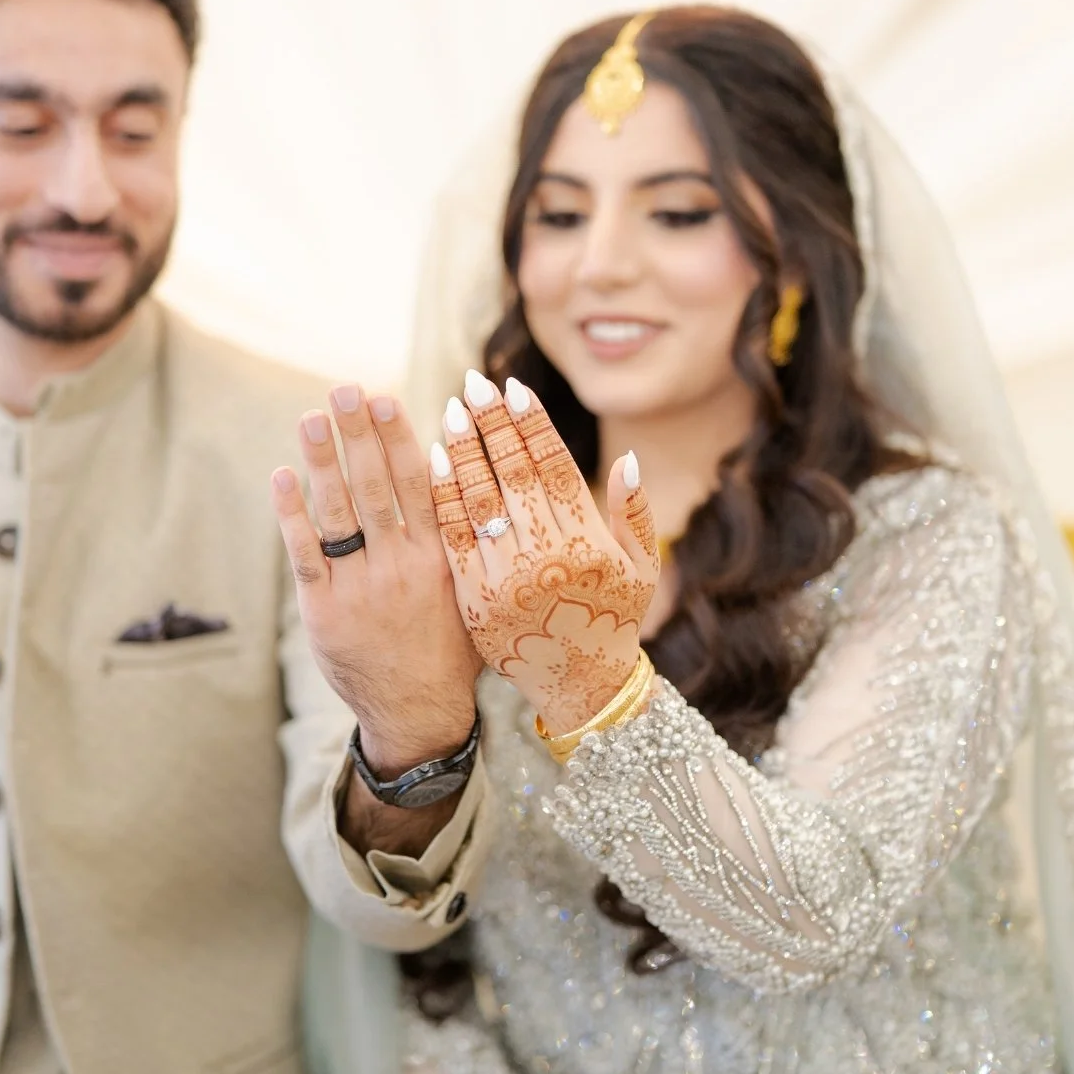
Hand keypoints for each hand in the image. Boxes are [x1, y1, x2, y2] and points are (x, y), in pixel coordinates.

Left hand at [272, 385, 479, 773]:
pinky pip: (305, 553)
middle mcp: (401, 567)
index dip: (399, 438)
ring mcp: (360, 588)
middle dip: (358, 434)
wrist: (419, 712)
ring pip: (339, 513)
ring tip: (311, 418)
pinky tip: (283, 477)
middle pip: (376, 488)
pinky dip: (292, 514)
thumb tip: (453, 470)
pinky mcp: (324, 610)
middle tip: (343, 388)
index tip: (384, 397)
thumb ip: (460, 536)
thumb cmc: (450, 644)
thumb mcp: (472, 589)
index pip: (419, 485)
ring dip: (322, 461)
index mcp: (440, 558)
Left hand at [430, 373, 658, 735]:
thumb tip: (628, 457)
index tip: (513, 389)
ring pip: (479, 501)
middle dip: (492, 425)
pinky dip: (442, 497)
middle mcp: (546, 558)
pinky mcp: (474, 600)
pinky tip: (432, 463)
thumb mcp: (641, 568)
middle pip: (512, 475)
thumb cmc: (613, 619)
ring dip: (462, 452)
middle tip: (472, 384)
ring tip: (450, 413)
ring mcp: (507, 580)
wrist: (579, 689)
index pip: (554, 467)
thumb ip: (635, 512)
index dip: (532, 425)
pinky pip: (452, 538)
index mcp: (588, 543)